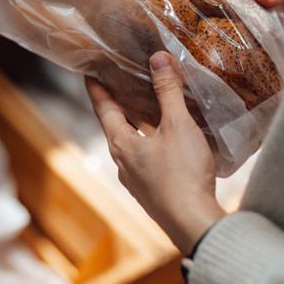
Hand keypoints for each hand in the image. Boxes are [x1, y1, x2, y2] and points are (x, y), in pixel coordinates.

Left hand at [86, 52, 224, 255]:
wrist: (194, 223)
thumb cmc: (182, 173)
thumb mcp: (177, 125)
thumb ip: (168, 91)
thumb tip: (158, 59)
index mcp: (121, 145)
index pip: (104, 109)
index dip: (97, 89)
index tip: (88, 73)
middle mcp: (123, 163)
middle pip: (117, 126)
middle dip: (119, 105)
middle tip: (122, 83)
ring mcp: (138, 180)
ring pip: (133, 144)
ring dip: (138, 125)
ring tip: (148, 107)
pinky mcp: (154, 192)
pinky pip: (149, 159)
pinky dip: (153, 142)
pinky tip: (169, 140)